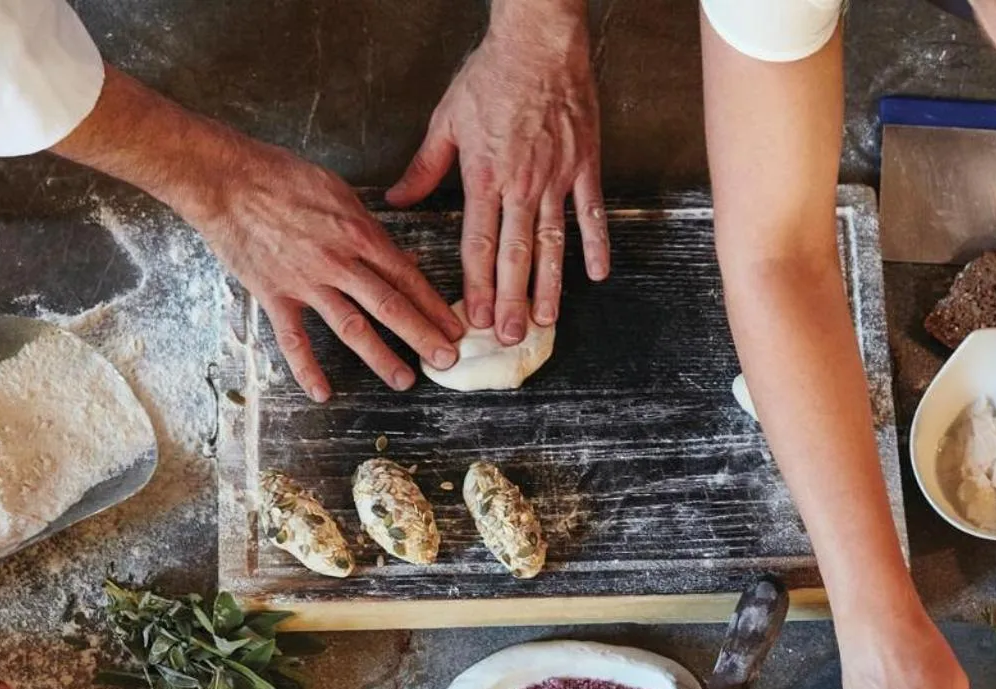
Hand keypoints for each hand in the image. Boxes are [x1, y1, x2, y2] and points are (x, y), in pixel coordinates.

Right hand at [181, 132, 463, 400]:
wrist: (226, 179)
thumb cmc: (281, 176)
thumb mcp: (338, 192)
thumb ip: (370, 229)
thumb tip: (402, 258)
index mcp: (358, 233)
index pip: (407, 276)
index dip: (433, 305)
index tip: (454, 327)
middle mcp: (338, 262)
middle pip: (390, 304)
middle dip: (422, 335)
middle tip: (446, 361)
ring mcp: (306, 282)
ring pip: (352, 326)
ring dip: (381, 357)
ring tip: (405, 380)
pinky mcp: (274, 294)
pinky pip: (293, 339)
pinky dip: (307, 368)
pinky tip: (322, 393)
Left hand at [386, 8, 608, 341]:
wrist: (538, 44)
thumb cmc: (491, 77)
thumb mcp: (446, 122)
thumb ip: (424, 168)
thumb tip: (399, 201)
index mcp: (484, 177)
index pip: (478, 244)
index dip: (476, 285)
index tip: (473, 318)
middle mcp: (520, 185)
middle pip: (515, 255)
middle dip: (510, 301)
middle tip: (507, 336)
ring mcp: (556, 178)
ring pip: (552, 243)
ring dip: (548, 286)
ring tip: (545, 321)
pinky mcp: (585, 165)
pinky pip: (592, 212)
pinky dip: (596, 244)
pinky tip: (597, 274)